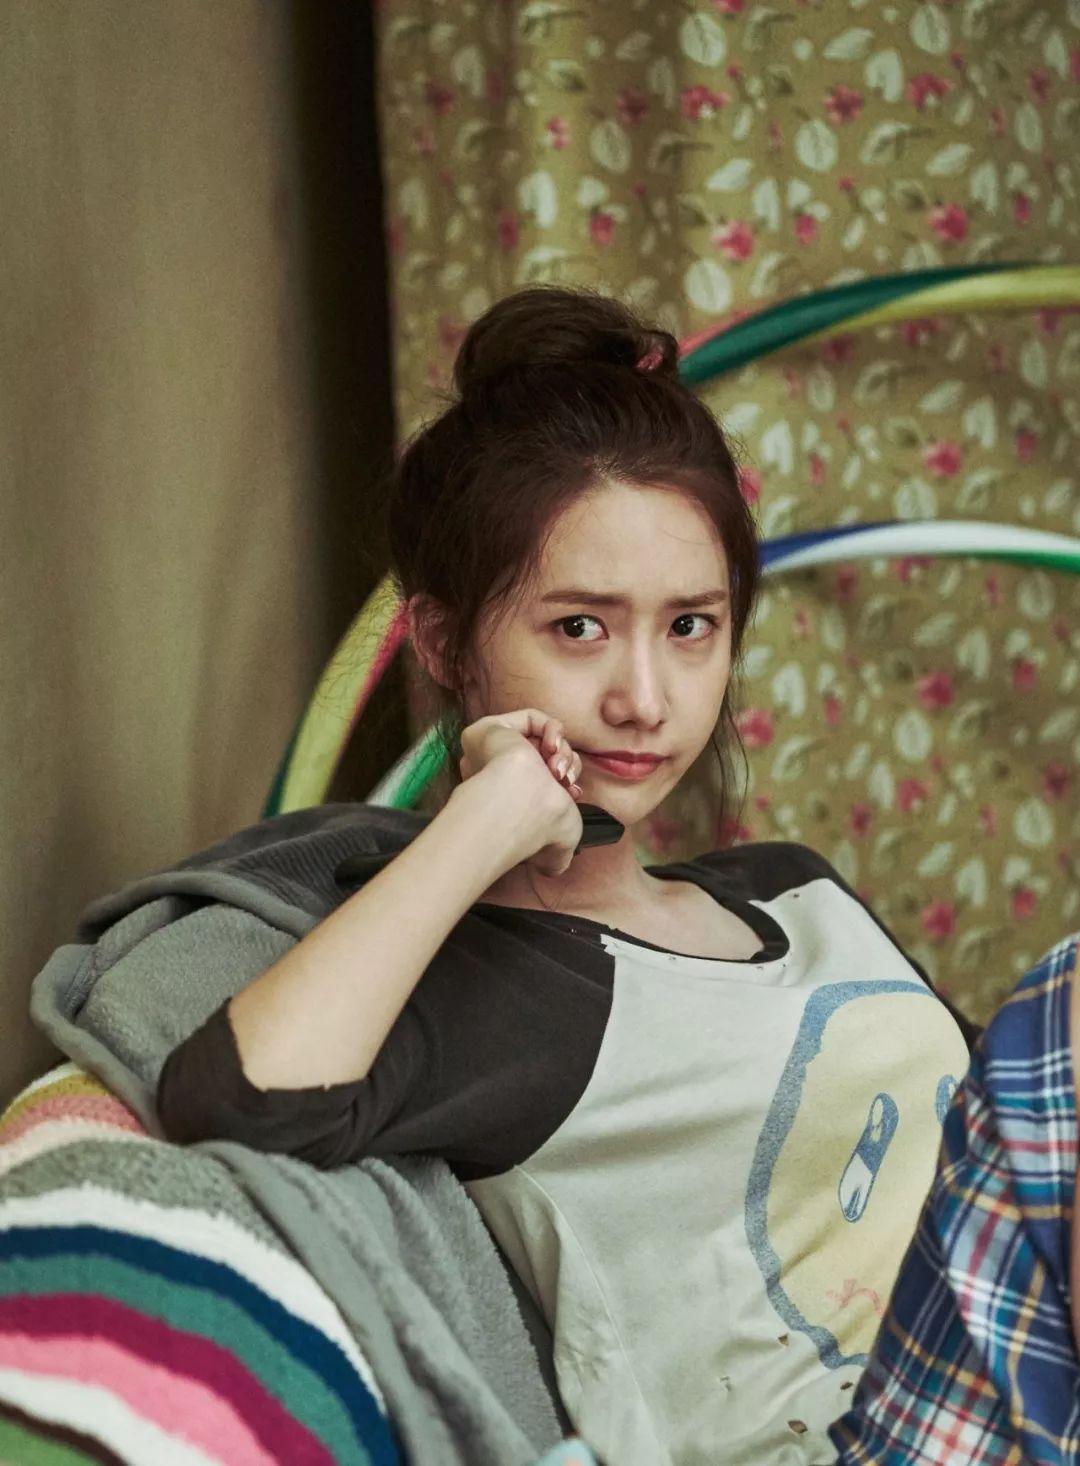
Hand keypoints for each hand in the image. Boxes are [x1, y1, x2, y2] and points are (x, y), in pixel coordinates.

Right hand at [458, 708, 585, 877]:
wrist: (519, 802)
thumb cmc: (535, 827)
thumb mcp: (559, 848)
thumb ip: (558, 856)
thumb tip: (554, 869)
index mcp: (512, 799)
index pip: (545, 782)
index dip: (567, 783)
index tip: (573, 792)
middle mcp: (498, 775)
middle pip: (547, 758)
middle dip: (567, 765)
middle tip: (565, 778)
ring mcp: (492, 752)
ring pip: (541, 739)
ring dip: (562, 750)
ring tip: (557, 766)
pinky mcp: (489, 730)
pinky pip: (530, 718)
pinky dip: (551, 729)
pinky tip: (552, 745)